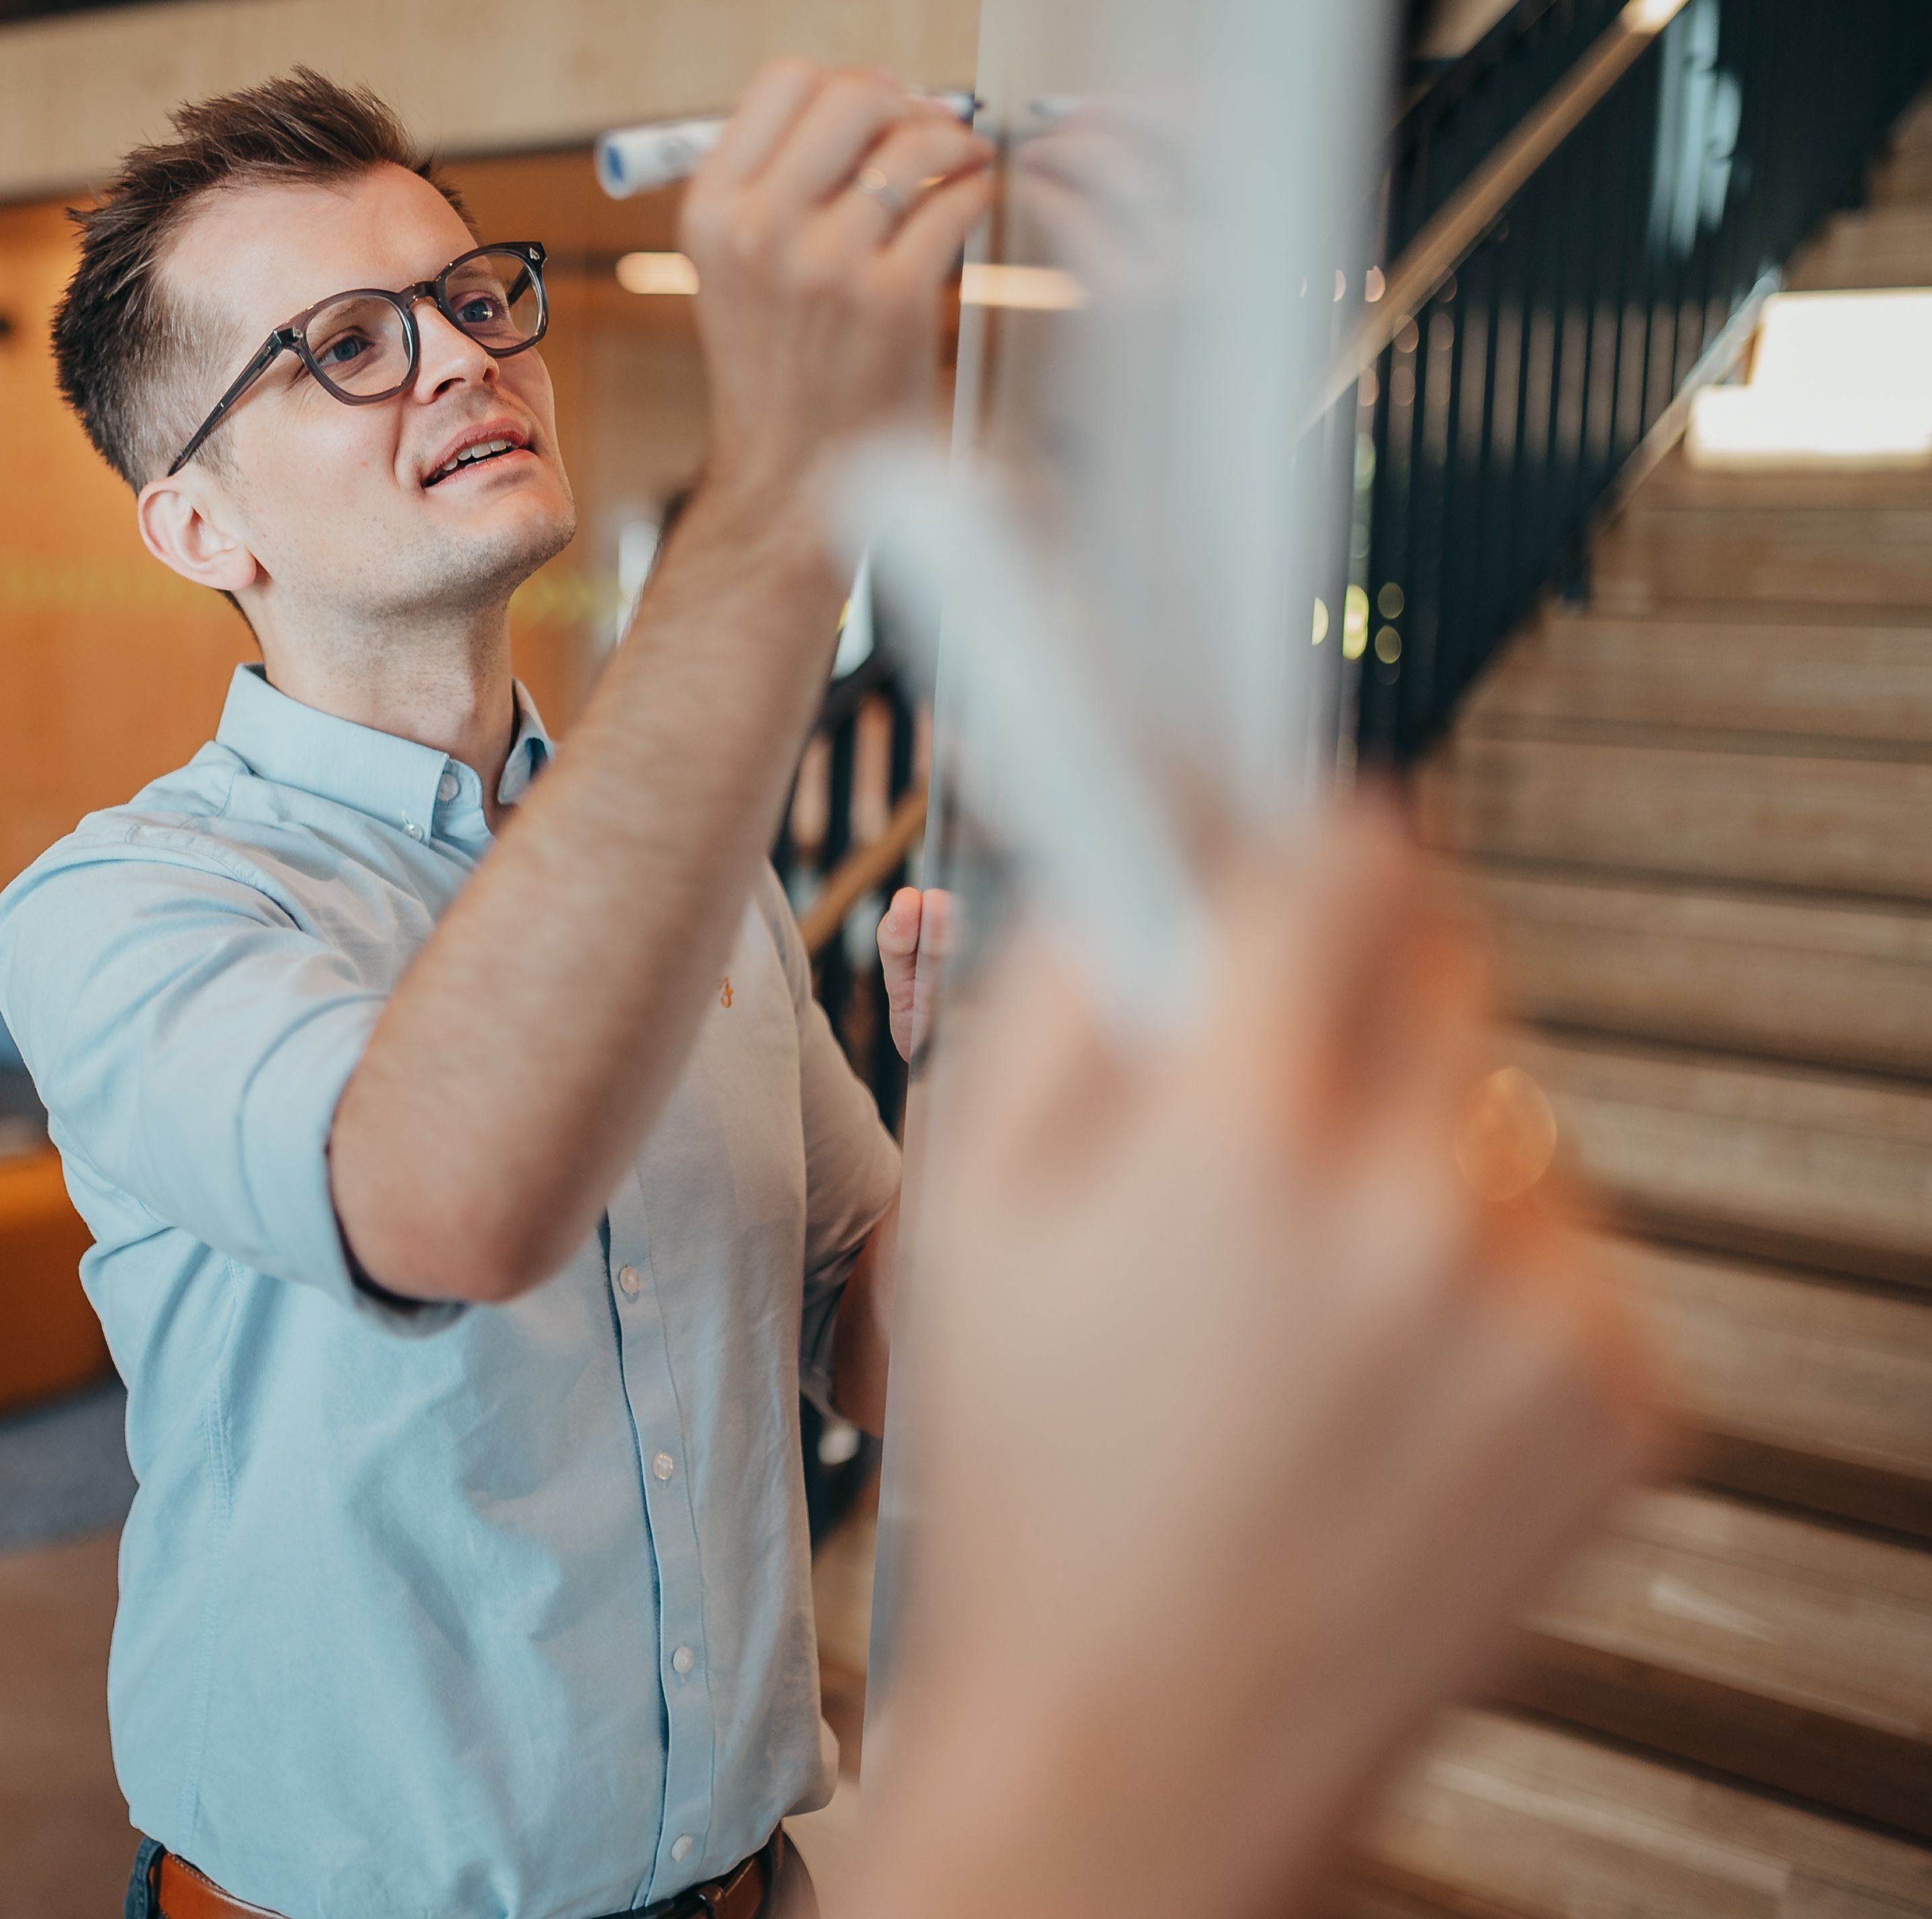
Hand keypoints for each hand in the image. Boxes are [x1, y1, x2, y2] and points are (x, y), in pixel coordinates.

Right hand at [679, 61, 993, 550]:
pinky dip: (977, 192)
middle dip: (905, 103)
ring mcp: (826, 265)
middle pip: (854, 95)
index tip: (874, 114)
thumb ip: (773, 182)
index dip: (843, 85)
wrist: (788, 475)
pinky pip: (956, 202)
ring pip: (915, 143)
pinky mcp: (891, 300)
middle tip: (926, 132)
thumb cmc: (775, 365)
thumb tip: (868, 97)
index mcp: (711, 211)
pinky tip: (972, 207)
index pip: (785, 81)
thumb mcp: (732, 266)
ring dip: (955, 142)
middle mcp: (758, 230)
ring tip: (963, 163)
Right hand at [860, 808, 1661, 1918]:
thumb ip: (1054, 1004)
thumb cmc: (1033, 1498)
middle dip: (1351, 997)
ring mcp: (1542, 1308)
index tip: (1286, 844)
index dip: (1298, 839)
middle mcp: (1422, 1208)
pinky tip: (1376, 1376)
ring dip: (1423, 1146)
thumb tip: (1139, 874)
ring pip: (1506, 1112)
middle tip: (1259, 1109)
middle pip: (1443, 965)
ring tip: (1304, 1292)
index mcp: (1242, 1140)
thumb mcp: (959, 1220)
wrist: (1142, 1743)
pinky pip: (1566, 1248)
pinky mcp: (1623, 1397)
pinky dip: (1487, 1278)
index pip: (1341, 861)